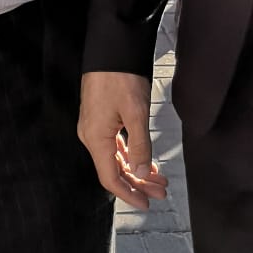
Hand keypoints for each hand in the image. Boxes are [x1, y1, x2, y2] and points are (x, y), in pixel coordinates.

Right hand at [78, 70, 168, 210]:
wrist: (111, 49)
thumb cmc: (121, 77)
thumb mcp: (136, 113)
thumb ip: (140, 145)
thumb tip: (140, 172)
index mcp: (96, 138)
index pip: (110, 177)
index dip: (128, 194)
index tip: (146, 204)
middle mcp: (91, 136)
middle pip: (114, 170)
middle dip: (138, 183)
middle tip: (161, 192)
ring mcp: (94, 128)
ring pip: (116, 158)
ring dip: (137, 170)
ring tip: (159, 179)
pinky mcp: (99, 119)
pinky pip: (114, 146)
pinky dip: (131, 156)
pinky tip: (145, 161)